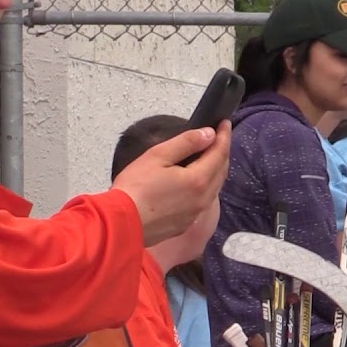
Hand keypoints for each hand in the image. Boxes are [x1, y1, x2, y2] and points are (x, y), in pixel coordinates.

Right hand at [112, 121, 231, 246]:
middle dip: (222, 152)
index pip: (219, 154)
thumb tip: (209, 134)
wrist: (121, 224)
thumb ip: (186, 143)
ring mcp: (196, 213)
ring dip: (216, 170)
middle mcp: (203, 199)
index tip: (224, 123)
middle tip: (219, 137)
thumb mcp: (158, 156)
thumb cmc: (134, 188)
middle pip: (221, 171)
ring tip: (211, 156)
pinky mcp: (186, 223)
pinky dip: (206, 186)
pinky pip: (204, 201)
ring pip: (215, 187)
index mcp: (198, 180)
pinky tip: (197, 181)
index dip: (224, 136)